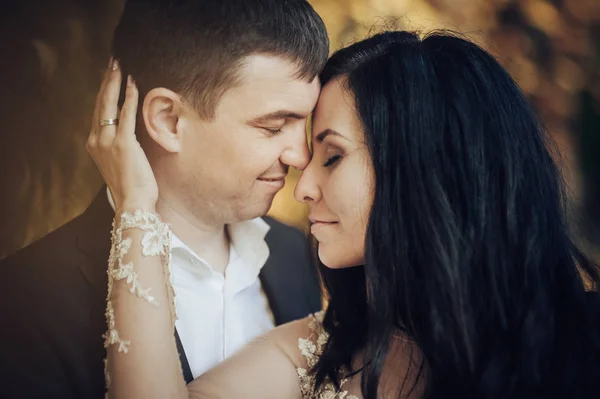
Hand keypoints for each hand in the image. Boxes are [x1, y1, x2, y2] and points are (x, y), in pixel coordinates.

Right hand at [87, 59, 157, 211]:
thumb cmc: (132, 186)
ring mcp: (107, 141)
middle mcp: (96, 140)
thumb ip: (120, 145)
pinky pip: (125, 114)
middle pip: (100, 103)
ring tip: (120, 65)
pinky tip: (133, 83)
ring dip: (115, 82)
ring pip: (108, 105)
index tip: (110, 76)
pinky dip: (129, 97)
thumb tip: (130, 133)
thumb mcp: (121, 162)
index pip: (99, 112)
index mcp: (95, 144)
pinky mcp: (122, 144)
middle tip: (113, 61)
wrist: (133, 203)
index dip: (104, 92)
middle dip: (107, 80)